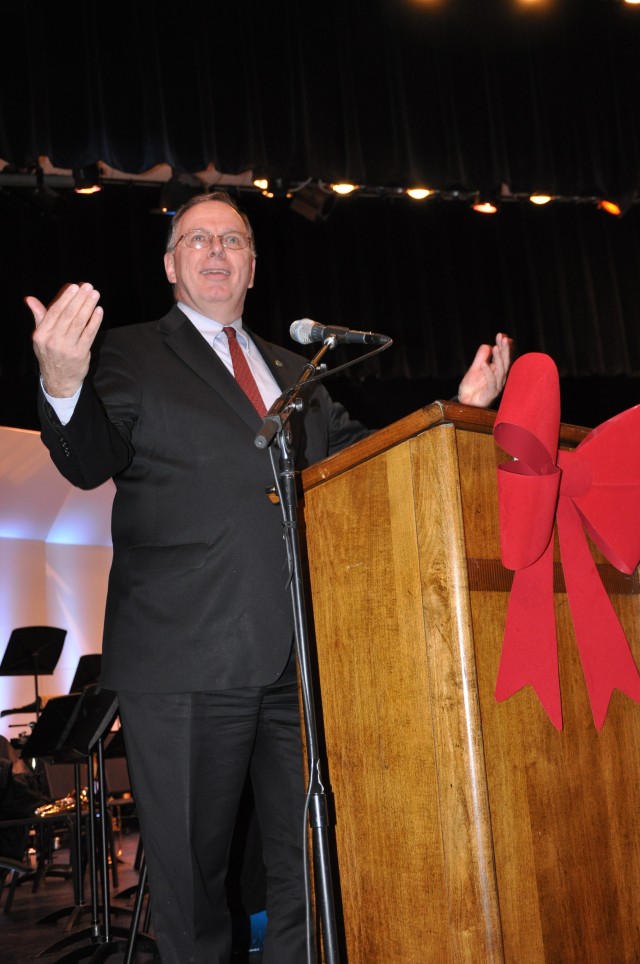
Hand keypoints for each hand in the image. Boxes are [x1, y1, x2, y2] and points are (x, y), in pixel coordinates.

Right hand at [27, 283, 103, 397]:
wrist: (59, 379)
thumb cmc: (50, 353)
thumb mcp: (40, 337)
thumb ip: (39, 316)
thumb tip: (30, 299)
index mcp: (41, 334)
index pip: (55, 311)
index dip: (66, 298)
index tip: (74, 286)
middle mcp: (53, 341)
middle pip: (69, 315)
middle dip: (80, 299)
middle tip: (88, 287)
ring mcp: (67, 348)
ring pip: (80, 322)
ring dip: (89, 306)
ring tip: (95, 295)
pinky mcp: (80, 353)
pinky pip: (89, 333)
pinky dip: (95, 321)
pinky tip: (99, 310)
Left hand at [457, 332, 512, 407]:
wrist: (465, 402)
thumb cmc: (472, 386)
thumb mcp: (475, 368)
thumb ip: (481, 357)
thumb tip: (487, 345)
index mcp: (497, 371)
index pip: (503, 357)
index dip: (504, 346)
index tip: (502, 335)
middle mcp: (499, 378)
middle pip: (505, 362)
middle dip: (505, 349)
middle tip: (502, 338)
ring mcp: (496, 386)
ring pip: (501, 370)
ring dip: (498, 358)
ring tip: (495, 347)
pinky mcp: (491, 393)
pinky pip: (491, 382)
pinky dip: (488, 372)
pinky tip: (484, 364)